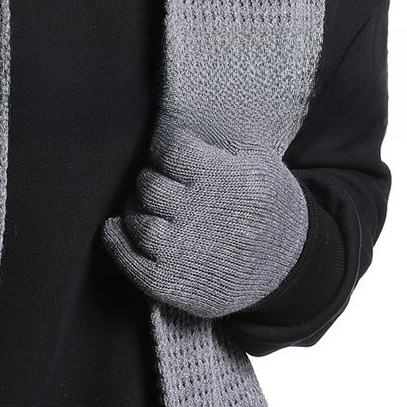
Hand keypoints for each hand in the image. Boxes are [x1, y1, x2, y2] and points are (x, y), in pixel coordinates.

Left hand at [102, 118, 307, 319]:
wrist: (291, 268)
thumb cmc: (269, 208)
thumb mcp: (262, 163)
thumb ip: (221, 141)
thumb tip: (173, 122)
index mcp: (231, 181)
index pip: (172, 151)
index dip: (166, 150)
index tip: (169, 155)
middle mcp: (206, 216)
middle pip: (149, 185)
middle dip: (151, 180)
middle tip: (161, 183)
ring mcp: (188, 253)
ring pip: (137, 220)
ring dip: (135, 209)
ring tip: (148, 207)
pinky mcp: (174, 284)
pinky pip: (129, 260)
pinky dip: (116, 240)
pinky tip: (116, 228)